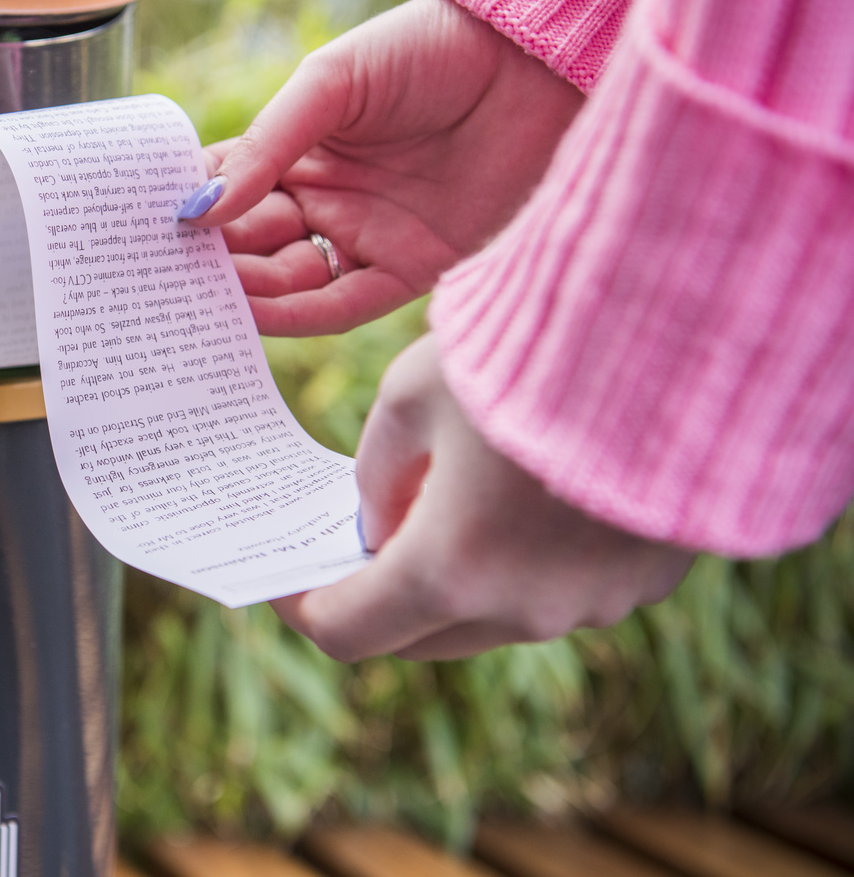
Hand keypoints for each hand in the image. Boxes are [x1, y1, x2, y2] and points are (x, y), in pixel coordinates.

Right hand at [184, 0, 583, 335]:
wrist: (532, 60)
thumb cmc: (427, 50)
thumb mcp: (331, 82)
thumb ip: (267, 145)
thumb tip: (199, 208)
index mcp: (297, 151)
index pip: (226, 190)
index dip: (186, 209)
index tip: (140, 227)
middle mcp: (325, 199)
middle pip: (249, 243)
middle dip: (205, 260)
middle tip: (158, 276)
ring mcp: (366, 235)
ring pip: (287, 280)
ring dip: (244, 292)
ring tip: (196, 296)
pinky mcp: (412, 267)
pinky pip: (342, 304)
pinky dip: (298, 314)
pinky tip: (255, 316)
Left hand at [271, 335, 693, 659]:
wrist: (684, 334)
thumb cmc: (528, 352)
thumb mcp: (413, 393)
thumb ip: (379, 469)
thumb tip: (379, 516)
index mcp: (451, 571)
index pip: (350, 631)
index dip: (305, 607)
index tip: (287, 578)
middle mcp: (526, 609)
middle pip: (422, 636)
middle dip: (378, 598)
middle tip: (352, 545)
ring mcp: (596, 603)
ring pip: (497, 616)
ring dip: (456, 581)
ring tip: (432, 513)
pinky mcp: (650, 578)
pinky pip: (566, 589)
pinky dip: (526, 562)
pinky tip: (517, 503)